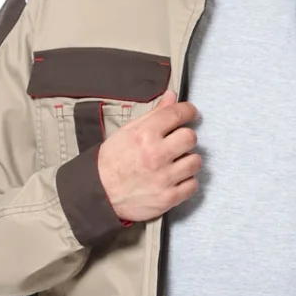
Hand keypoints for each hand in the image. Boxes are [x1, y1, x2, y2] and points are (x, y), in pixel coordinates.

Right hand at [95, 88, 200, 224]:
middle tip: (177, 143)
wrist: (99, 192)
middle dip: (185, 138)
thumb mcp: (128, 131)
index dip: (188, 111)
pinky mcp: (168, 198)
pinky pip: (193, 185)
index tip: (190, 113)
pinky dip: (187, 182)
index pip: (178, 114)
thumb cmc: (112, 161)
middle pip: (190, 137)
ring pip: (195, 162)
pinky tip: (176, 179)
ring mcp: (163, 178)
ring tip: (176, 163)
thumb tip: (172, 97)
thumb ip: (153, 114)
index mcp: (145, 134)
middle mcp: (156, 155)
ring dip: (188, 161)